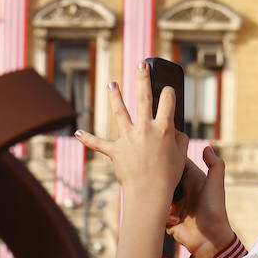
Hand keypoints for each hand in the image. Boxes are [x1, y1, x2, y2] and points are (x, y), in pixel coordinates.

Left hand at [77, 61, 186, 200]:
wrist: (149, 193)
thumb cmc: (168, 176)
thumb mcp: (181, 155)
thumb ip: (179, 139)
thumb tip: (174, 130)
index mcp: (163, 128)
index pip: (168, 101)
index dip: (169, 93)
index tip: (168, 90)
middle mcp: (145, 128)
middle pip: (144, 97)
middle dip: (143, 77)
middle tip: (141, 63)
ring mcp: (129, 138)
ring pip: (120, 112)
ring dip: (115, 96)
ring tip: (111, 84)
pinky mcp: (116, 151)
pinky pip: (99, 143)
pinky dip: (87, 139)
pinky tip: (76, 133)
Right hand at [166, 144, 234, 257]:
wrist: (210, 240)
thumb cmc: (215, 210)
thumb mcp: (216, 185)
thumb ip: (215, 165)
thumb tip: (207, 147)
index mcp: (191, 177)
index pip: (175, 161)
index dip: (167, 156)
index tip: (159, 153)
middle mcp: (180, 188)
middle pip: (162, 176)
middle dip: (158, 178)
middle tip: (158, 181)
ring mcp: (172, 202)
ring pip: (156, 193)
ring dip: (160, 198)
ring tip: (169, 203)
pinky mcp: (166, 217)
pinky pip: (155, 210)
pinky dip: (162, 213)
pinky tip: (175, 219)